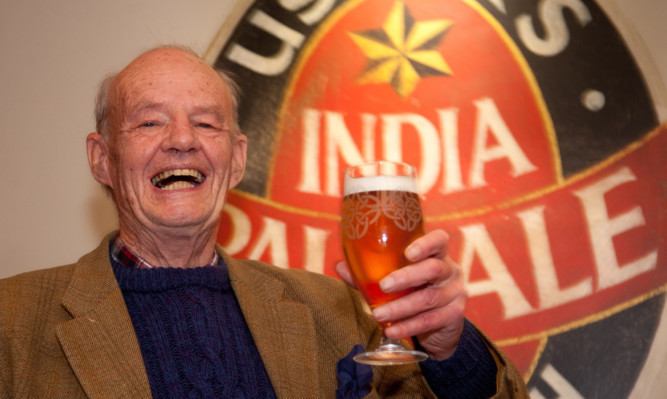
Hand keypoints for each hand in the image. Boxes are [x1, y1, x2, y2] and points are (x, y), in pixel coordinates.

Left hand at [336, 229, 465, 360]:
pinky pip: (430, 320)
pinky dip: (408, 326)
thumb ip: (371, 273)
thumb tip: (340, 266)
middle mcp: (450, 270)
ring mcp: (455, 293)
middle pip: (433, 269)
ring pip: (429, 298)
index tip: (408, 252)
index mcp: (436, 255)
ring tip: (378, 314)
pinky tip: (391, 331)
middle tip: (383, 285)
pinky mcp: (454, 315)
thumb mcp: (397, 281)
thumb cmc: (414, 292)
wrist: (441, 326)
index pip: (439, 241)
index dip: (426, 243)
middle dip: (406, 277)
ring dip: (400, 307)